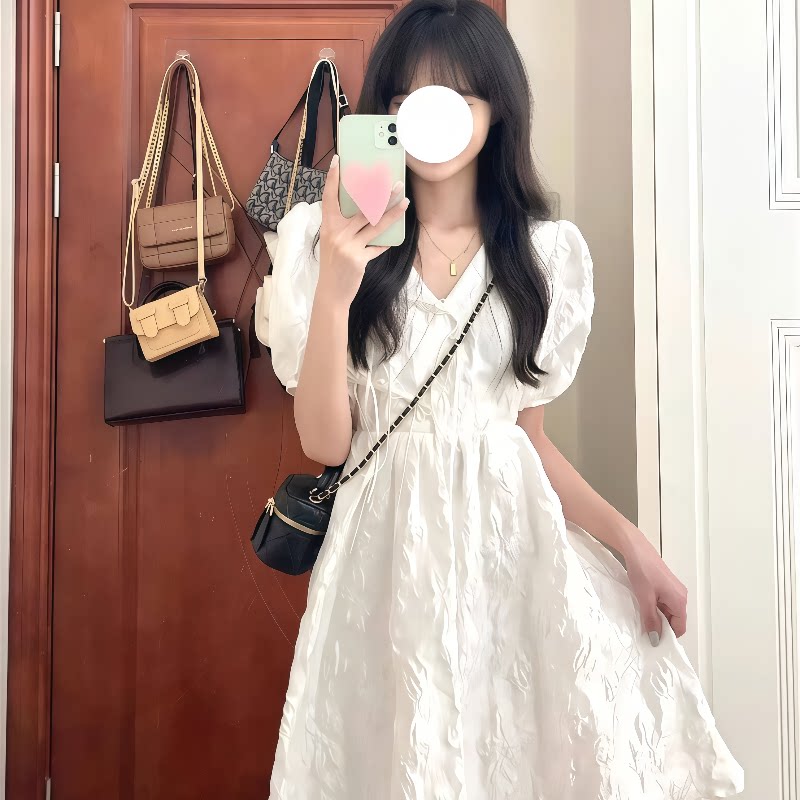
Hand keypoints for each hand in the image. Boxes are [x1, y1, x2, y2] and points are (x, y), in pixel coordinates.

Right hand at [317, 154, 408, 307]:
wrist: (331, 293)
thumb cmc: (333, 266)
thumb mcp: (332, 243)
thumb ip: (344, 227)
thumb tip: (365, 210)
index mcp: (327, 226)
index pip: (329, 197)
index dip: (334, 179)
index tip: (338, 160)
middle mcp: (336, 234)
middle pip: (362, 208)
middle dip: (380, 194)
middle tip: (394, 182)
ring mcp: (348, 246)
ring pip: (374, 224)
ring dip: (392, 212)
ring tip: (404, 201)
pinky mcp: (359, 259)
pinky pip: (377, 246)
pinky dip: (385, 242)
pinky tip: (394, 238)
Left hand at [623, 533, 688, 645]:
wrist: (635, 548)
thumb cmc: (642, 571)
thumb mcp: (645, 598)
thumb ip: (651, 620)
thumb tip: (656, 639)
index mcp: (679, 600)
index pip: (680, 627)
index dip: (668, 635)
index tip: (653, 640)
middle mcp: (681, 596)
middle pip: (675, 620)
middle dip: (661, 626)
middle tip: (645, 629)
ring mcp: (674, 589)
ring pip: (668, 611)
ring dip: (656, 615)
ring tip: (642, 616)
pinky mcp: (666, 585)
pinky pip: (663, 602)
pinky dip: (655, 606)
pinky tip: (643, 605)